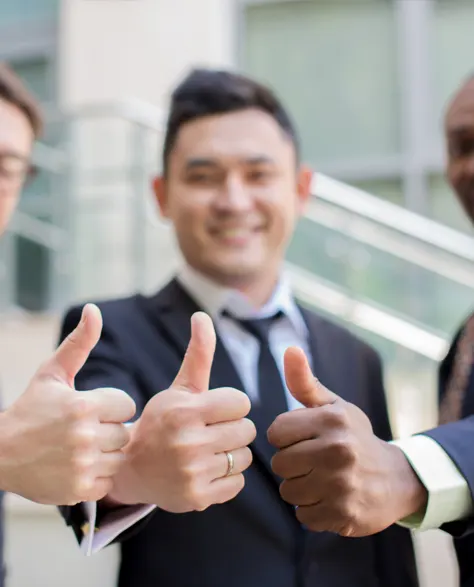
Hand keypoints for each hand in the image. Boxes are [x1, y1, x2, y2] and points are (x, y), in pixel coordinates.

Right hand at [0, 304, 135, 504]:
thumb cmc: (30, 409)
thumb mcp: (52, 373)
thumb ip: (79, 343)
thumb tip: (94, 310)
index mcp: (84, 405)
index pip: (127, 405)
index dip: (113, 407)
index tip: (95, 409)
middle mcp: (85, 435)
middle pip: (125, 433)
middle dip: (110, 431)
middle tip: (87, 431)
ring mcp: (82, 465)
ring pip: (119, 459)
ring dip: (106, 455)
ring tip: (82, 448)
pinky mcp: (79, 490)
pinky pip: (109, 483)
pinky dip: (97, 477)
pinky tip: (77, 467)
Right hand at [108, 312, 255, 511]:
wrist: (131, 468)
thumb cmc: (160, 421)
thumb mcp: (178, 388)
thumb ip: (198, 354)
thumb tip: (202, 315)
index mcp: (185, 411)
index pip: (241, 402)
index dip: (230, 404)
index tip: (214, 409)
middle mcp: (189, 442)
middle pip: (247, 429)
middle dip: (233, 427)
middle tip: (212, 430)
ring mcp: (193, 472)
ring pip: (245, 456)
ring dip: (232, 452)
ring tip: (210, 449)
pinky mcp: (197, 498)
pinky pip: (237, 483)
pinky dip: (228, 476)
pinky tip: (207, 469)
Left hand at [267, 347, 426, 536]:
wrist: (397, 478)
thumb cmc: (353, 437)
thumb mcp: (333, 406)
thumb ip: (305, 381)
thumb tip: (290, 349)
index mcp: (332, 420)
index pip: (276, 432)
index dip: (286, 437)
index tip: (304, 438)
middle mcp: (338, 450)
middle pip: (280, 463)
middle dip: (292, 464)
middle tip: (314, 461)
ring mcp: (342, 484)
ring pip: (288, 492)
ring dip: (301, 489)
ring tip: (323, 480)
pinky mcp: (345, 514)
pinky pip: (303, 516)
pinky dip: (312, 511)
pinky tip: (331, 498)